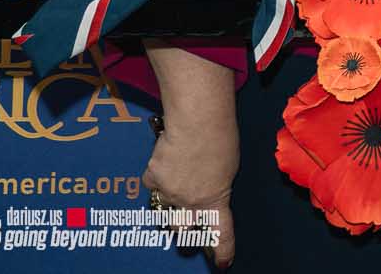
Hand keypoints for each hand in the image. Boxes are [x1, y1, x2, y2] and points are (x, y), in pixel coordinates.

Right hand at [142, 118, 237, 267]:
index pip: (220, 234)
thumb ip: (217, 186)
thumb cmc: (221, 138)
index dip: (221, 251)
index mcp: (215, 200)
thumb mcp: (228, 168)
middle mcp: (190, 202)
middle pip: (182, 232)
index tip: (223, 263)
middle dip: (184, 237)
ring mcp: (168, 193)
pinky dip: (158, 177)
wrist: (197, 121)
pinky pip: (153, 184)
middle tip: (187, 234)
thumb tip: (206, 192)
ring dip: (169, 206)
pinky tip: (166, 161)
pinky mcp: (152, 179)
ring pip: (163, 212)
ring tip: (177, 186)